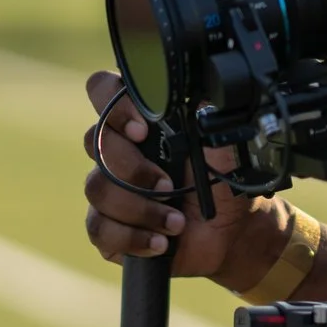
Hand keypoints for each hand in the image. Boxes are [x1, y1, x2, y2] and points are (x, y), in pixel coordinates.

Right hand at [80, 71, 279, 284]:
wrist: (232, 229)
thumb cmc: (224, 178)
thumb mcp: (221, 138)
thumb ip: (205, 109)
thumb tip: (200, 83)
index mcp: (141, 121)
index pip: (102, 90)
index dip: (114, 105)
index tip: (144, 130)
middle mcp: (118, 151)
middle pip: (94, 142)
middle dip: (135, 169)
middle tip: (170, 185)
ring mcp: (109, 188)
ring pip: (97, 189)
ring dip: (141, 208)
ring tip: (175, 221)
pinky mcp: (108, 226)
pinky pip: (99, 228)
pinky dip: (132, 238)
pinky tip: (160, 242)